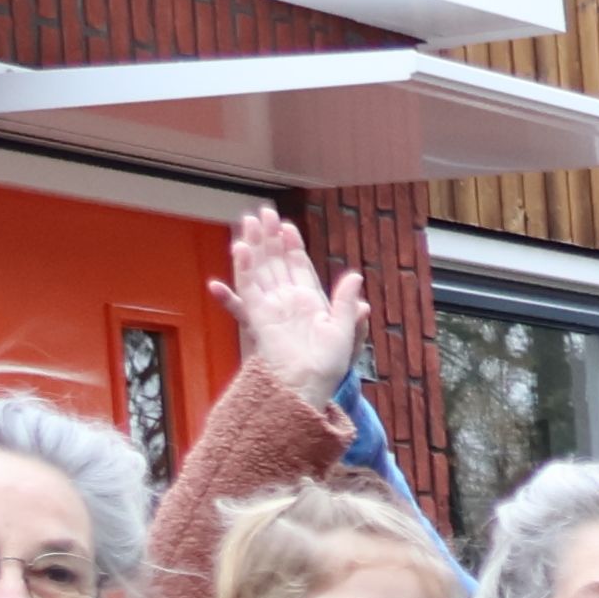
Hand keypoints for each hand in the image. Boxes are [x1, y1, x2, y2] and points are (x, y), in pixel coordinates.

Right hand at [212, 205, 366, 397]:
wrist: (309, 384)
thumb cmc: (329, 365)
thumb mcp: (344, 330)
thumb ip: (345, 302)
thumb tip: (357, 277)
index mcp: (310, 301)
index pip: (299, 267)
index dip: (293, 247)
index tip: (288, 227)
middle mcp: (288, 300)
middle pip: (276, 262)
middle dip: (271, 237)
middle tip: (264, 212)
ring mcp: (271, 306)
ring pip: (260, 268)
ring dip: (255, 245)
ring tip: (250, 221)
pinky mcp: (257, 315)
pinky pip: (248, 287)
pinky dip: (244, 268)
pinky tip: (241, 248)